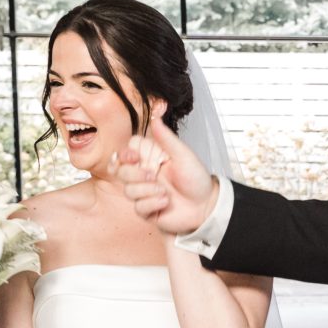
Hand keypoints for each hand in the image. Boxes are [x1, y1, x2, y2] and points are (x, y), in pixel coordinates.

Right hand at [115, 116, 217, 234]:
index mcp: (150, 158)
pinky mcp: (146, 210)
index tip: (135, 157)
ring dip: (147, 191)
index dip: (126, 154)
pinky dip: (153, 204)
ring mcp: (143, 192)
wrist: (206, 205)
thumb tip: (156, 117)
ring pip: (128, 190)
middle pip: (120, 171)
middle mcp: (143, 174)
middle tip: (154, 176)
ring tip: (165, 192)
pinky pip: (138, 207)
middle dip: (135, 174)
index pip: (126, 151)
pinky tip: (166, 202)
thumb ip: (167, 138)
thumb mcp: (183, 155)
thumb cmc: (196, 178)